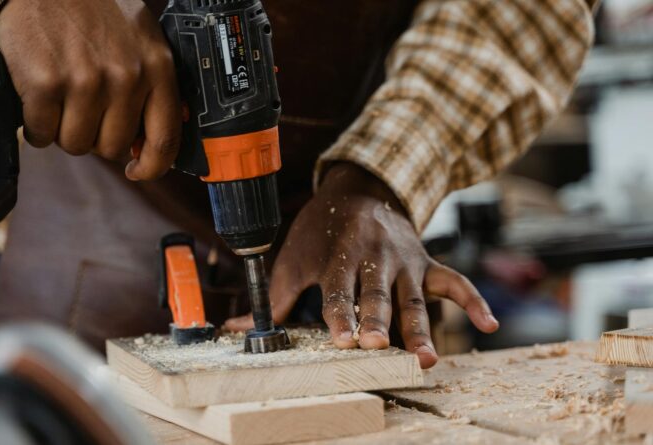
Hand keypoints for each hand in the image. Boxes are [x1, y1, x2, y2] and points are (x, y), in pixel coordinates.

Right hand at [0, 0, 180, 179]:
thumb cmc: (92, 6)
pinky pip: (41, 133)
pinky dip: (34, 125)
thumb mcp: (141, 36)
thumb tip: (158, 133)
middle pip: (112, 147)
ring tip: (59, 99)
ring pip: (74, 144)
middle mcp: (125, 77)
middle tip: (82, 110)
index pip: (165, 139)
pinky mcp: (46, 83)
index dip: (150, 166)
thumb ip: (154, 82)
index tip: (136, 170)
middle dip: (94, 136)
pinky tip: (38, 99)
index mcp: (156, 67)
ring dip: (62, 130)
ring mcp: (85, 81)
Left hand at [225, 162, 498, 367]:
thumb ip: (273, 297)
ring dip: (420, 327)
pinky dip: (473, 301)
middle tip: (378, 344)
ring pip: (414, 297)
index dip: (339, 314)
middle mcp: (373, 258)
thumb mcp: (294, 256)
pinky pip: (455, 281)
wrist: (360, 188)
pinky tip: (490, 325)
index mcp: (338, 256)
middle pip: (376, 294)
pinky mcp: (427, 263)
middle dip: (378, 319)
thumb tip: (236, 328)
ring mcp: (404, 261)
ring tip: (426, 357)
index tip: (342, 338)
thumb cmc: (321, 230)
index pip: (337, 290)